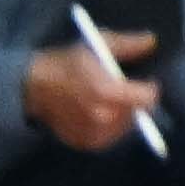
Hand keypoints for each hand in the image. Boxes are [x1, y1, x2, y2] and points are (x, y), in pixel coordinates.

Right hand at [19, 26, 156, 156]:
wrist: (31, 87)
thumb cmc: (67, 63)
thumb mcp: (98, 45)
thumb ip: (129, 44)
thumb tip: (153, 41)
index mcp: (107, 92)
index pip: (148, 99)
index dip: (150, 88)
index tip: (145, 80)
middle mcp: (102, 117)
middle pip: (139, 112)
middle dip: (136, 100)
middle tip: (125, 90)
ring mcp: (92, 134)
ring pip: (126, 126)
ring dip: (125, 114)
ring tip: (110, 100)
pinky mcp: (84, 143)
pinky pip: (110, 137)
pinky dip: (111, 126)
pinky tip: (101, 112)